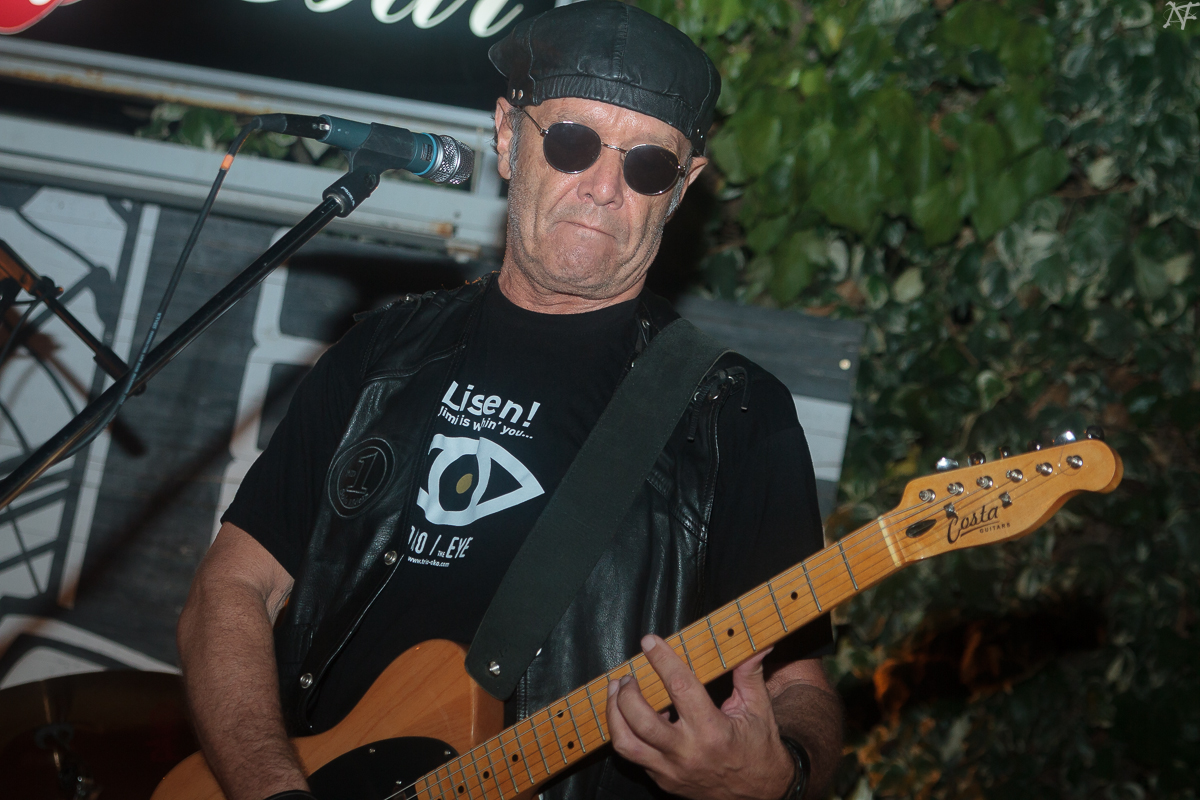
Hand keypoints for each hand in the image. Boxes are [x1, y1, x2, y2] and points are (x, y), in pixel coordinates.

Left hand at [606, 635, 794, 799]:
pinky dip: (628, 733)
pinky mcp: (664, 781)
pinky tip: (632, 717)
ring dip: (614, 715)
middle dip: (626, 693)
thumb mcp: (758, 710)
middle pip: (641, 720)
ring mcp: (672, 770)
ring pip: (626, 744)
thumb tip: (758, 644)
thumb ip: (750, 674)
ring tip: (616, 693)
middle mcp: (688, 752)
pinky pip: (636, 757)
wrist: (761, 794)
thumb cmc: (759, 748)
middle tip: (627, 676)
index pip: (680, 687)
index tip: (649, 642)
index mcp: (713, 730)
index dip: (662, 660)